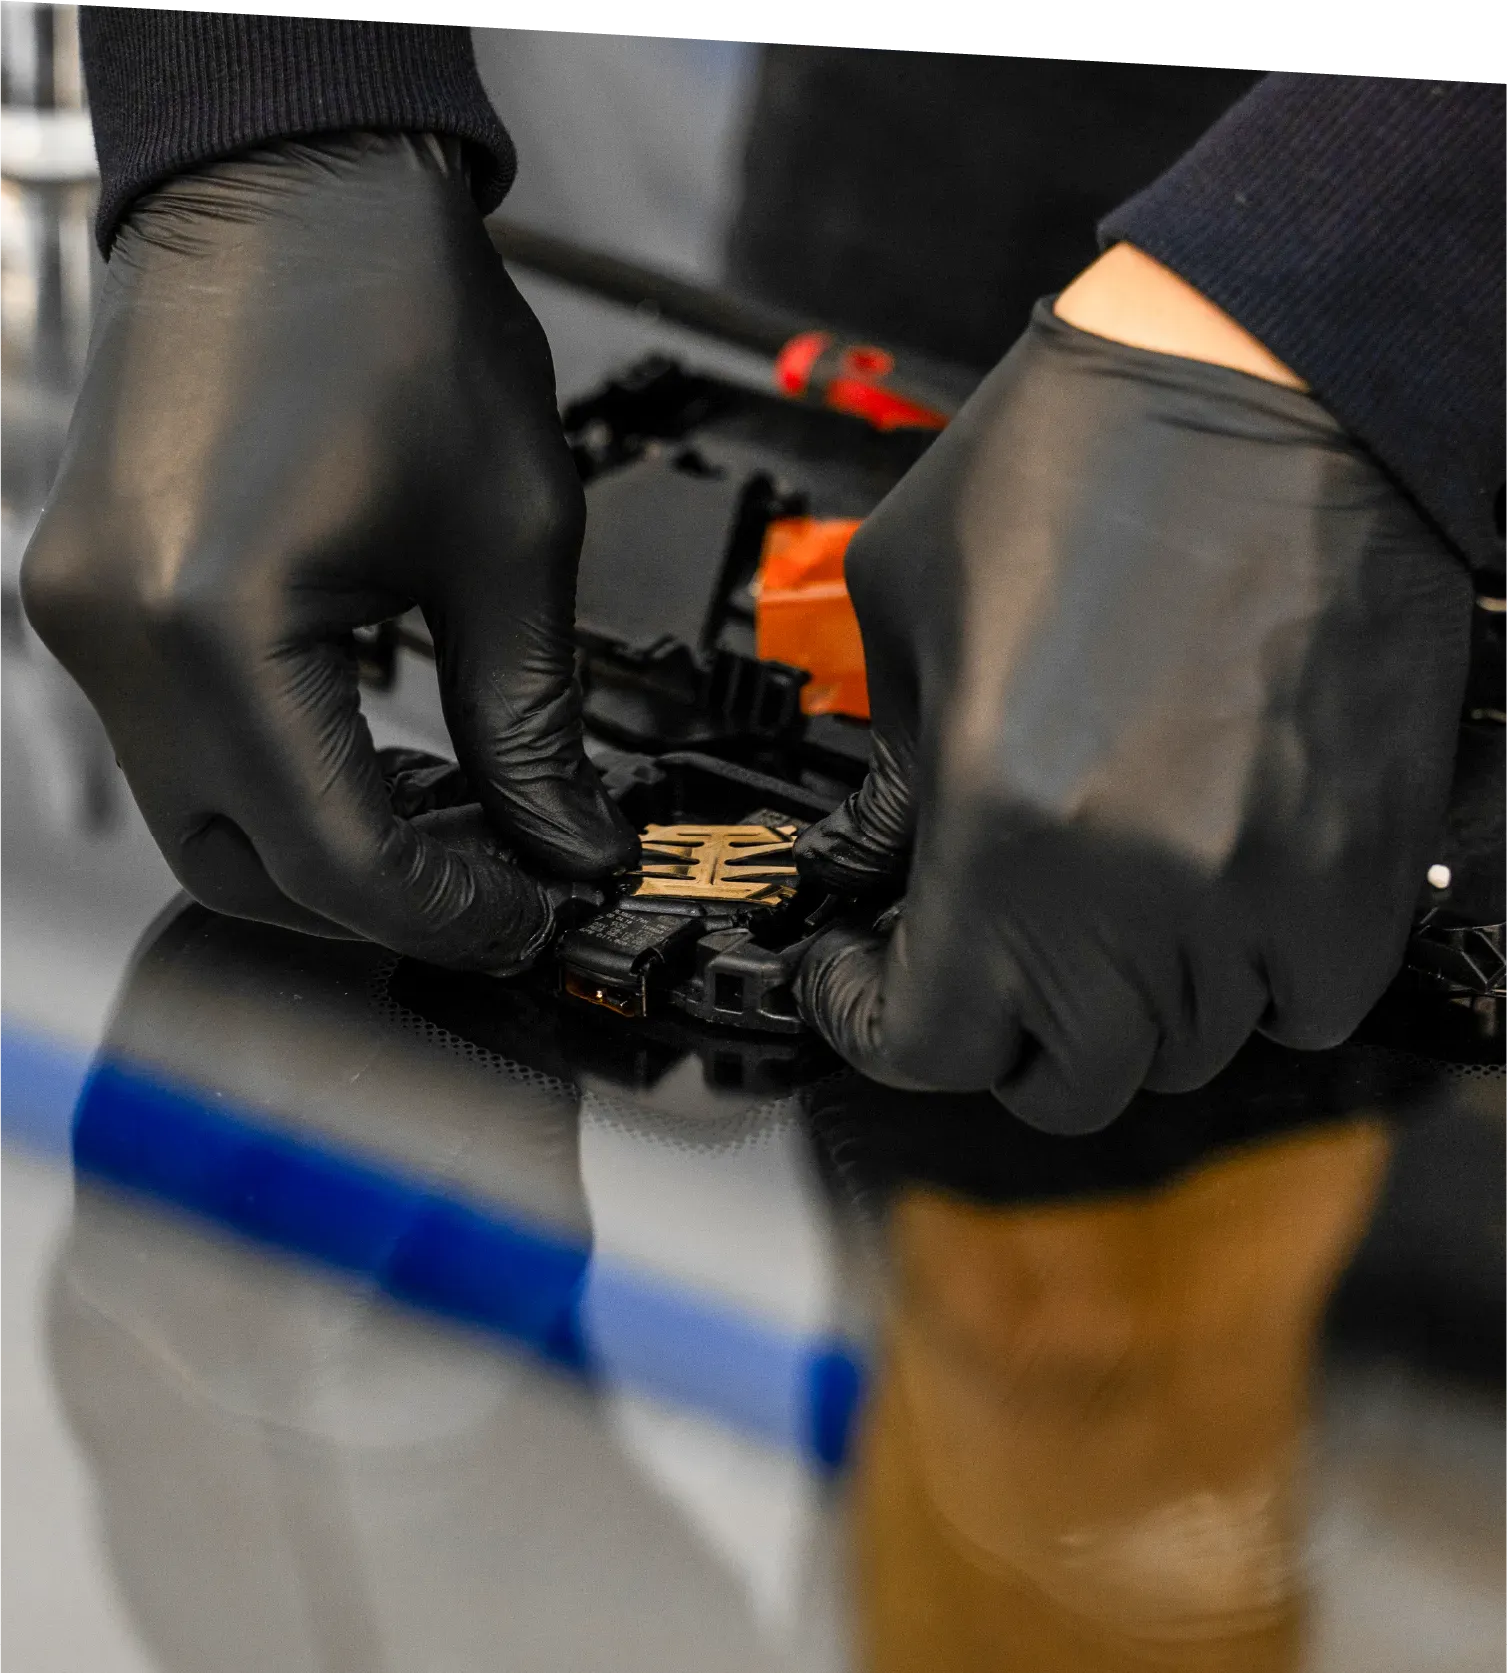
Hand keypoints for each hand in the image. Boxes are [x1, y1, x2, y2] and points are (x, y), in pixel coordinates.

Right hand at [23, 132, 634, 970]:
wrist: (296, 182)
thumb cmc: (398, 312)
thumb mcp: (512, 541)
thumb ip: (534, 723)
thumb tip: (567, 842)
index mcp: (218, 624)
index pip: (333, 860)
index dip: (448, 913)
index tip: (530, 916)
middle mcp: (121, 638)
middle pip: (245, 870)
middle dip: (379, 904)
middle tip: (498, 883)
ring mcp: (87, 617)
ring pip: (204, 819)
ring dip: (326, 848)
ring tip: (457, 821)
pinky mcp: (93, 595)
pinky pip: (181, 744)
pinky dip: (278, 778)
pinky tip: (374, 757)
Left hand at [795, 251, 1471, 1132]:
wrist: (1276, 382)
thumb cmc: (1092, 460)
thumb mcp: (910, 612)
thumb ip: (888, 771)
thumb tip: (877, 861)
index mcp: (1003, 819)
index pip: (928, 1040)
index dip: (870, 1022)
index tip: (860, 981)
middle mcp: (1139, 884)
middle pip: (1060, 1079)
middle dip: (991, 1033)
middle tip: (968, 961)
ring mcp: (1265, 889)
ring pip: (1179, 1050)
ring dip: (1118, 1006)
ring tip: (1092, 910)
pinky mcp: (1360, 868)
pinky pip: (1303, 1004)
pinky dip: (1246, 981)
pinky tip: (1206, 898)